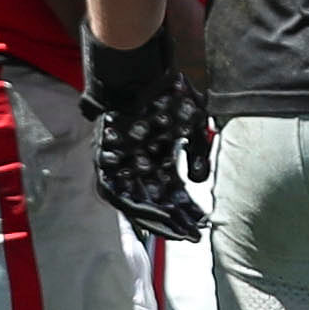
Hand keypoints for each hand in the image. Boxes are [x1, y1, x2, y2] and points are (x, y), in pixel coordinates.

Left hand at [84, 29, 210, 240]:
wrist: (139, 75)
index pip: (174, 193)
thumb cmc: (167, 95)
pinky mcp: (106, 161)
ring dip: (154, 217)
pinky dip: (131, 204)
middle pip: (156, 201)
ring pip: (136, 200)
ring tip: (173, 231)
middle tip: (190, 234)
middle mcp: (141, 166)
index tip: (201, 224)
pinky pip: (115, 190)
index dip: (187, 210)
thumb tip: (199, 181)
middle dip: (174, 220)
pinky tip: (148, 215)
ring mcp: (124, 165)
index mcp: (160, 160)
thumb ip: (197, 153)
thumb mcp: (192, 126)